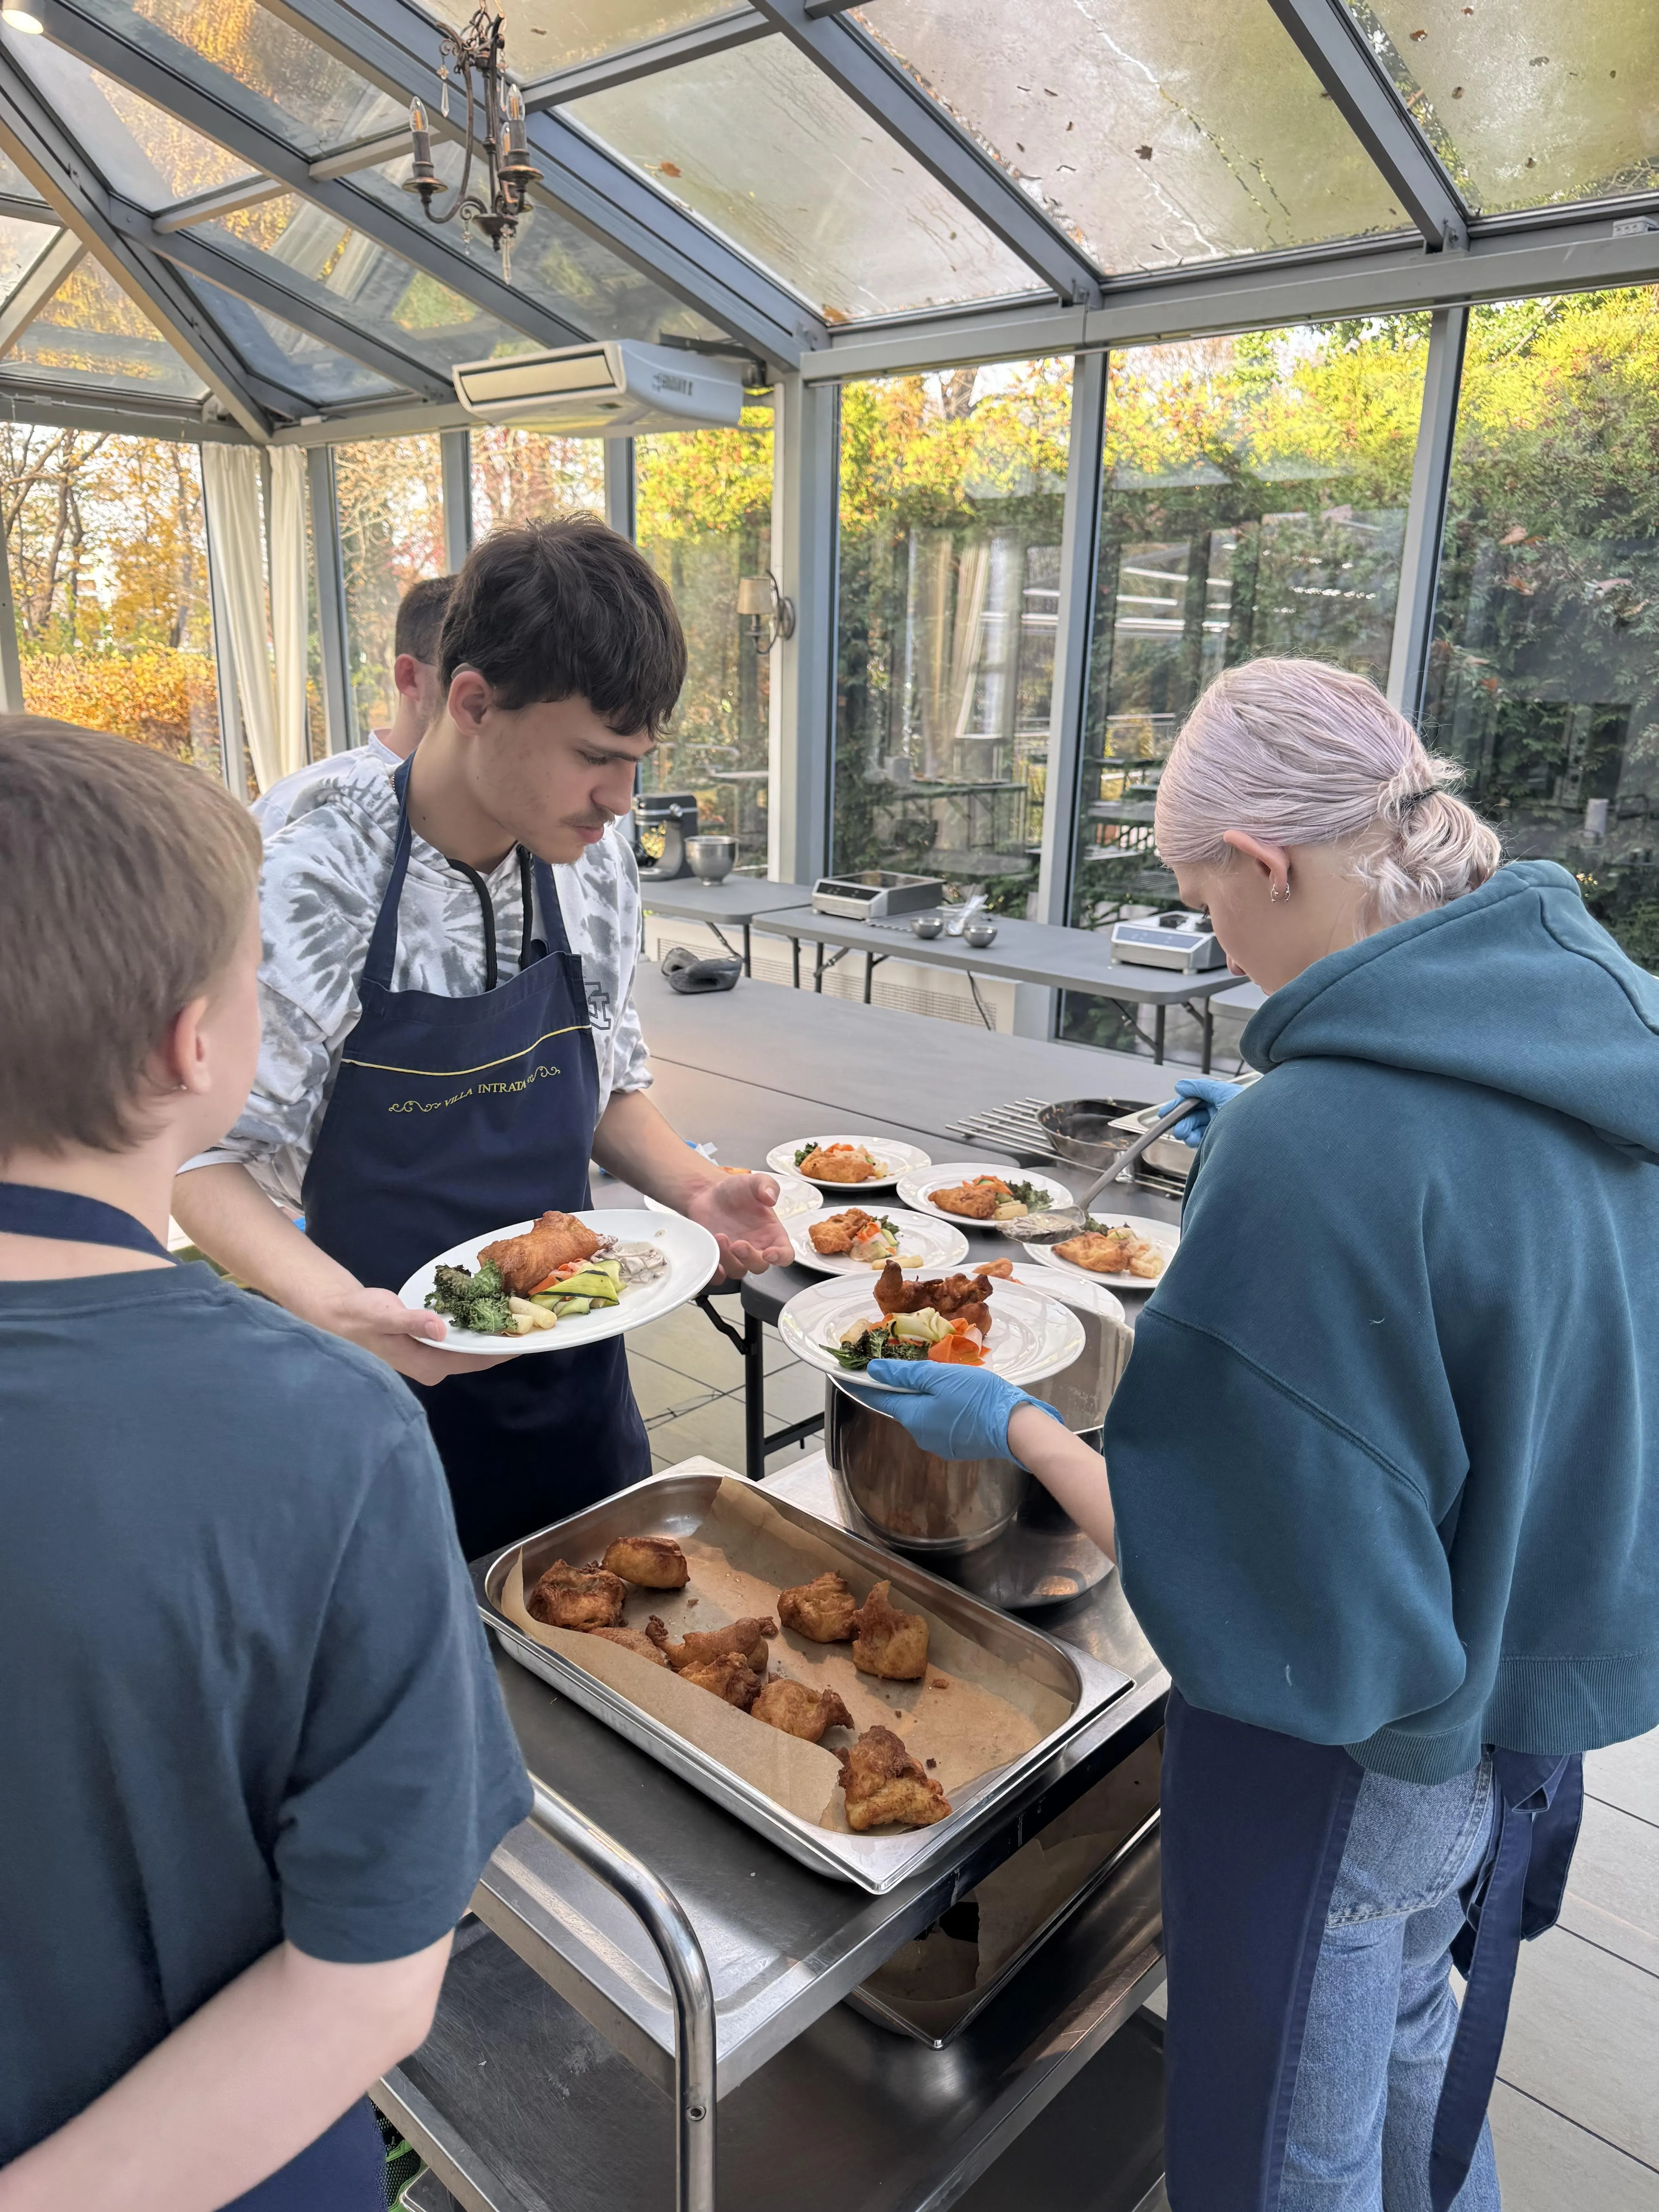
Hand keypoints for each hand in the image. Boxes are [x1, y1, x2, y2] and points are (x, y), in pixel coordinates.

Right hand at [311, 1285, 512, 1382]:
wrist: (343, 1314)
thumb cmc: (361, 1317)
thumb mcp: (384, 1317)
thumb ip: (411, 1322)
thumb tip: (439, 1330)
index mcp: (427, 1366)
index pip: (474, 1360)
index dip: (501, 1350)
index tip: (527, 1338)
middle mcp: (434, 1366)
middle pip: (476, 1354)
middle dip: (500, 1339)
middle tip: (529, 1318)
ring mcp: (432, 1356)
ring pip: (470, 1345)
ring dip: (490, 1331)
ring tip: (518, 1312)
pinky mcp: (430, 1344)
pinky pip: (460, 1337)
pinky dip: (475, 1325)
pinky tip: (491, 1308)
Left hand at [680, 1172, 792, 1281]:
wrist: (708, 1193)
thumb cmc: (735, 1190)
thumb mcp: (754, 1182)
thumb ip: (767, 1185)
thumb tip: (771, 1197)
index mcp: (772, 1234)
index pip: (785, 1255)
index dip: (781, 1258)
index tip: (770, 1253)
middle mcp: (756, 1248)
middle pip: (760, 1266)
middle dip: (750, 1258)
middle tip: (738, 1243)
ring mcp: (736, 1256)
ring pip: (738, 1271)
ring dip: (729, 1260)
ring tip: (720, 1237)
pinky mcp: (718, 1259)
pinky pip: (719, 1276)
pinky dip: (715, 1273)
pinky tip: (712, 1259)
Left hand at [851, 1361, 1061, 1464]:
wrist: (1016, 1428)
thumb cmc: (976, 1397)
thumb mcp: (939, 1377)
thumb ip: (905, 1374)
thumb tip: (873, 1370)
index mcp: (912, 1416)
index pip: (880, 1399)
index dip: (868, 1384)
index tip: (857, 1372)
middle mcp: (921, 1435)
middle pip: (904, 1406)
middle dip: (906, 1387)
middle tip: (915, 1365)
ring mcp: (940, 1444)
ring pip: (925, 1414)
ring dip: (928, 1397)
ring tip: (945, 1378)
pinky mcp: (958, 1446)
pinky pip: (942, 1422)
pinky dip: (944, 1408)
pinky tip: (960, 1397)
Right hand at [1155, 1075, 1242, 1144]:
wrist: (1264, 1134)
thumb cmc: (1249, 1111)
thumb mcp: (1223, 1093)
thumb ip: (1200, 1087)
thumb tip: (1180, 1085)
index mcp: (1221, 1098)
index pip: (1194, 1099)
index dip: (1178, 1105)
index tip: (1164, 1113)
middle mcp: (1220, 1112)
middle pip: (1192, 1115)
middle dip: (1182, 1121)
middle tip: (1178, 1130)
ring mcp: (1220, 1127)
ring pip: (1194, 1128)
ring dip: (1187, 1131)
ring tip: (1186, 1136)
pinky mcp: (1220, 1141)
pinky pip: (1200, 1140)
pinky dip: (1194, 1140)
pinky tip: (1193, 1141)